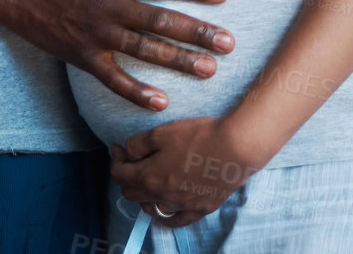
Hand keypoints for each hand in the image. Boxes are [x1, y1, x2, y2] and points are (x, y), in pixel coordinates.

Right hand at [0, 0, 234, 109]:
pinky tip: (161, 102)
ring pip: (143, 51)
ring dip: (178, 62)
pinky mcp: (83, 57)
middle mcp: (108, 6)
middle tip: (228, 42)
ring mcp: (95, 35)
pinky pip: (112, 79)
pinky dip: (135, 92)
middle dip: (196, 33)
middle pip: (159, 21)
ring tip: (210, 70)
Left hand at [110, 117, 266, 226]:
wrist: (236, 147)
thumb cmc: (199, 136)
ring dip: (143, 196)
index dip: (116, 159)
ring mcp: (181, 206)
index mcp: (148, 177)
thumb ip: (138, 144)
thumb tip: (126, 152)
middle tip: (132, 161)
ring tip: (148, 181)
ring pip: (150, 208)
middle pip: (132, 193)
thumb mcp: (162, 132)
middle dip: (127, 176)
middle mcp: (161, 197)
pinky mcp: (199, 209)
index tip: (118, 148)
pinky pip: (175, 220)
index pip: (119, 174)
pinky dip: (165, 217)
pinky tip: (163, 211)